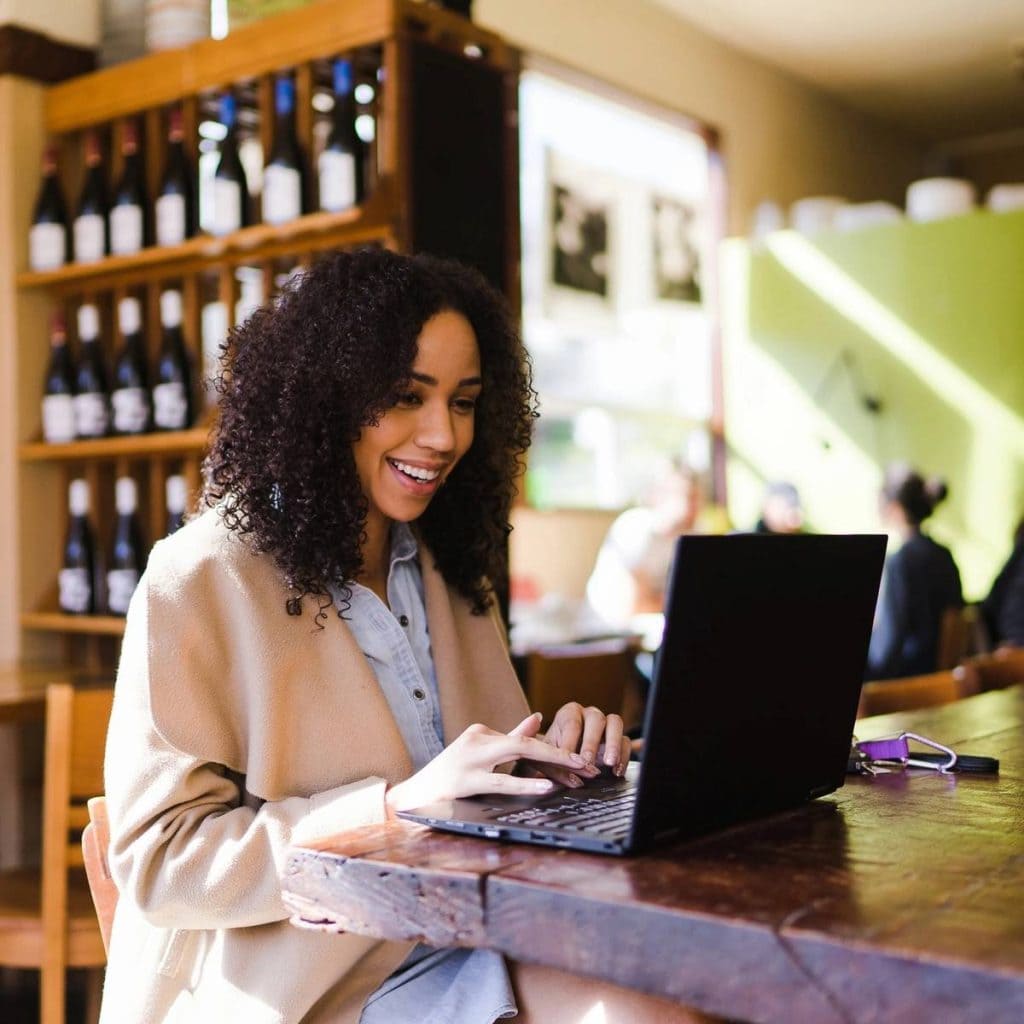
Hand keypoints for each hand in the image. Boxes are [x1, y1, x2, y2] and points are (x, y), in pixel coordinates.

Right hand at [385, 713, 586, 815]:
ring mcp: (469, 758)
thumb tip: (537, 719)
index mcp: (481, 733)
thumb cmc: (448, 776)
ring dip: (551, 762)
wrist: (412, 796)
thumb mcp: (479, 755)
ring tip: (575, 771)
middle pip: (526, 742)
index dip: (555, 752)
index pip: (525, 740)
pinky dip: (525, 782)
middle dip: (560, 753)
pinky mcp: (464, 780)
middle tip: (587, 764)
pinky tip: (546, 786)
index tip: (580, 761)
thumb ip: (508, 737)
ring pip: (517, 752)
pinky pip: (501, 780)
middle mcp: (477, 740)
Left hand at [524, 703, 631, 788]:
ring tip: (609, 763)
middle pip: (595, 719)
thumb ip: (549, 762)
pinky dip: (624, 756)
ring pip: (615, 723)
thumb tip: (561, 769)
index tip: (567, 757)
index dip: (570, 740)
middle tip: (587, 762)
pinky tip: (616, 772)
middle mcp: (589, 715)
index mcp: (568, 713)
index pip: (571, 722)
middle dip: (591, 742)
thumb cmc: (550, 757)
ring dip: (613, 743)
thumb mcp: (543, 758)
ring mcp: (606, 725)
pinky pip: (626, 741)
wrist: (564, 764)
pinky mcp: (619, 740)